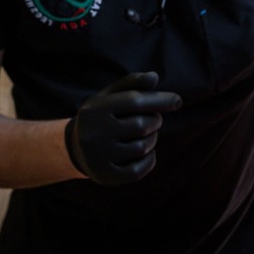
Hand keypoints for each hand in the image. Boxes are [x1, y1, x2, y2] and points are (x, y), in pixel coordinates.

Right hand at [65, 72, 181, 185]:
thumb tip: (154, 77)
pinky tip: (146, 152)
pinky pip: (139, 169)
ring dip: (152, 140)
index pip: (135, 101)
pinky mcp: (106, 176)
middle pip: (142, 125)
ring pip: (142, 147)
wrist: (76, 148)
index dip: (160, 100)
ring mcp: (98, 157)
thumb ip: (132, 83)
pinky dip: (149, 160)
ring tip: (146, 135)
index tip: (177, 100)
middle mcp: (94, 133)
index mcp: (95, 109)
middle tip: (153, 119)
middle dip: (155, 120)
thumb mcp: (110, 95)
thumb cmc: (102, 116)